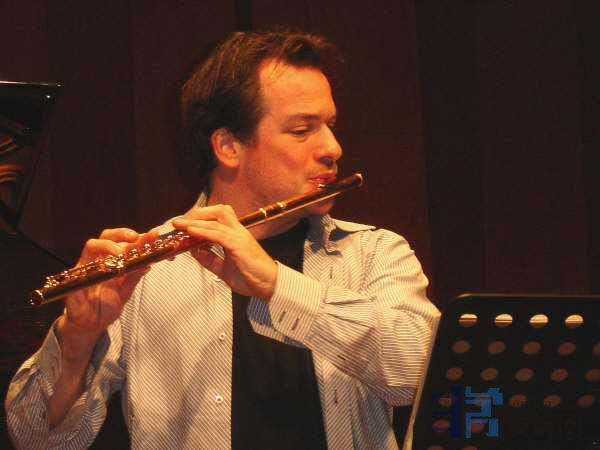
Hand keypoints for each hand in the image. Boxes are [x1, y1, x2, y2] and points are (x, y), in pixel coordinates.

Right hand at [59, 228, 157, 347]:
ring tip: (120, 253)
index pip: (123, 242)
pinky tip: (104, 270)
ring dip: (107, 245)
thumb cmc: (107, 305)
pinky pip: (80, 269)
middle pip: (106, 236)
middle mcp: (99, 260)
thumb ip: (134, 277)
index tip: (152, 236)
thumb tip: (148, 263)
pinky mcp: (75, 281)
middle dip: (121, 233)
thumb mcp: (126, 290)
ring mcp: (86, 268)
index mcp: (112, 261)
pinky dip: (92, 267)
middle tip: (136, 238)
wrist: (91, 325)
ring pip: (91, 245)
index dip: (137, 238)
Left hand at [172, 205, 277, 298]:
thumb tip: (194, 251)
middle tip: (180, 221)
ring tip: (179, 224)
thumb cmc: (251, 277)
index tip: (184, 223)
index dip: (200, 217)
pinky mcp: (238, 245)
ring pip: (215, 220)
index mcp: (235, 236)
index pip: (217, 218)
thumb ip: (210, 259)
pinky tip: (190, 231)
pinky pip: (217, 234)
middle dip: (197, 213)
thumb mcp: (223, 269)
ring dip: (195, 221)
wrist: (270, 285)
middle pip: (218, 211)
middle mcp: (238, 232)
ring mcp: (239, 236)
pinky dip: (202, 231)